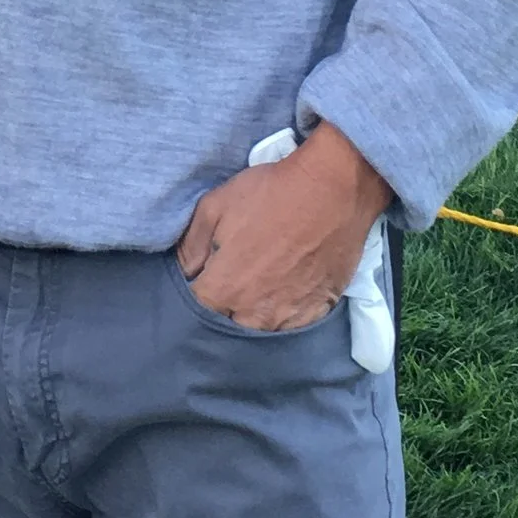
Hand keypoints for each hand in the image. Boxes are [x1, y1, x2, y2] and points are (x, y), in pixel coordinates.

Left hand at [174, 118, 391, 332]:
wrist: (334, 188)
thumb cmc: (271, 193)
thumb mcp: (215, 205)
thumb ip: (191, 244)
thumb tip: (184, 271)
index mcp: (225, 289)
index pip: (197, 307)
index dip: (198, 290)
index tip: (203, 275)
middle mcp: (254, 313)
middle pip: (227, 324)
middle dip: (223, 307)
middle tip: (232, 278)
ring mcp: (288, 317)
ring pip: (259, 329)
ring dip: (252, 314)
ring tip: (258, 285)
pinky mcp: (317, 312)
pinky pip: (291, 326)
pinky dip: (283, 314)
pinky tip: (284, 291)